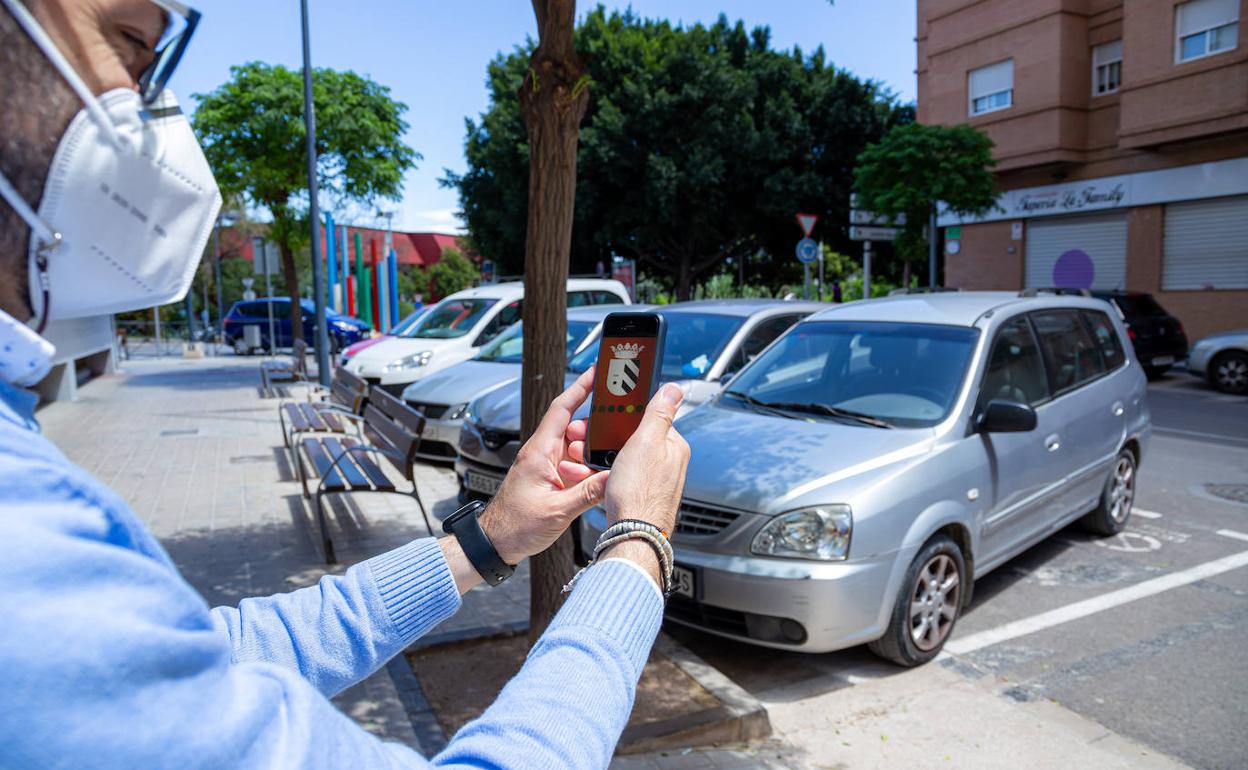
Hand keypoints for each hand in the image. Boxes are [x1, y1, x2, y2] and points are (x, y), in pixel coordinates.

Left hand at [478, 367, 606, 564]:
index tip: (597, 373)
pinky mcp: (550, 479)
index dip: (580, 388)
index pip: (562, 409)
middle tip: (610, 443)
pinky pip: (574, 467)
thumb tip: (614, 479)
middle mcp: (542, 454)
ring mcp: (546, 466)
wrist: (495, 543)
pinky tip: (594, 482)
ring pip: (577, 449)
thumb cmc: (514, 526)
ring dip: (590, 458)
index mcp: (539, 452)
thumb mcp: (557, 511)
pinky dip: (586, 471)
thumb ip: (587, 493)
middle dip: (594, 434)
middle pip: (575, 429)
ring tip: (597, 473)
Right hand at [599, 383, 689, 579]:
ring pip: (626, 459)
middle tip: (591, 442)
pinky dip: (608, 475)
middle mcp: (669, 464)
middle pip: (636, 438)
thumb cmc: (639, 493)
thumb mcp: (646, 442)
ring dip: (605, 458)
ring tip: (589, 463)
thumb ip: (660, 413)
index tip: (607, 417)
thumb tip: (674, 388)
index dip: (625, 416)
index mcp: (674, 447)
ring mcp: (656, 481)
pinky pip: (623, 478)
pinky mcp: (643, 495)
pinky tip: (600, 480)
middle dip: (611, 439)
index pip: (651, 418)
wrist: (632, 535)